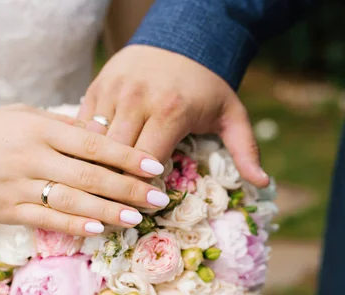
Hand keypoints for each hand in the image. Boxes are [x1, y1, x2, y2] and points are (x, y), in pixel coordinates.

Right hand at [0, 104, 169, 235]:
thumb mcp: (23, 115)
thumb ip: (61, 125)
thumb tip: (103, 134)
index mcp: (39, 127)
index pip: (93, 143)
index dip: (126, 156)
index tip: (155, 167)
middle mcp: (30, 156)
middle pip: (89, 176)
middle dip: (127, 189)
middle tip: (158, 199)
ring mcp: (17, 185)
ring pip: (71, 202)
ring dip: (107, 212)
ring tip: (137, 218)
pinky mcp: (5, 210)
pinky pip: (45, 220)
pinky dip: (73, 227)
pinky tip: (99, 231)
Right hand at [78, 45, 268, 186]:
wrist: (180, 38)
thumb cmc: (206, 84)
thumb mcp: (232, 114)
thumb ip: (245, 149)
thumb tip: (262, 183)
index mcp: (170, 111)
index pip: (146, 165)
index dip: (143, 190)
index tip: (147, 205)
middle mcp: (137, 101)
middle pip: (114, 158)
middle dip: (116, 183)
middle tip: (121, 203)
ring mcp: (112, 93)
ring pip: (92, 144)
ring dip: (97, 167)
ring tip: (102, 187)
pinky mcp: (96, 88)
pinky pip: (82, 126)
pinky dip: (86, 147)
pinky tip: (92, 162)